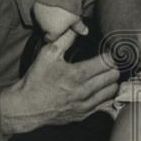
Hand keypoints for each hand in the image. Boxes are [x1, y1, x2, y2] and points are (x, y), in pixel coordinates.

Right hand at [0, 31, 118, 134]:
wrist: (26, 107)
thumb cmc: (36, 79)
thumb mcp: (47, 54)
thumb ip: (65, 38)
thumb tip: (78, 26)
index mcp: (77, 74)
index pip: (107, 62)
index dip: (110, 54)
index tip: (108, 51)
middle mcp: (84, 91)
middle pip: (113, 76)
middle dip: (113, 66)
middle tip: (109, 62)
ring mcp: (85, 105)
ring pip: (112, 90)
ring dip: (112, 81)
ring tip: (107, 75)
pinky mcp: (84, 115)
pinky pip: (105, 105)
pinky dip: (107, 95)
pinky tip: (102, 89)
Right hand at [34, 0, 87, 40]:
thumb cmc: (71, 9)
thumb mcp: (76, 19)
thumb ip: (79, 27)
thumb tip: (85, 32)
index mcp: (53, 32)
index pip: (50, 39)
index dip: (54, 35)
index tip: (59, 30)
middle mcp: (43, 26)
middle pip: (45, 29)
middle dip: (49, 26)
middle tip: (58, 19)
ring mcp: (38, 16)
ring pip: (40, 20)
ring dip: (45, 18)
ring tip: (54, 11)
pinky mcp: (35, 7)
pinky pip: (37, 11)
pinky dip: (42, 9)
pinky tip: (49, 5)